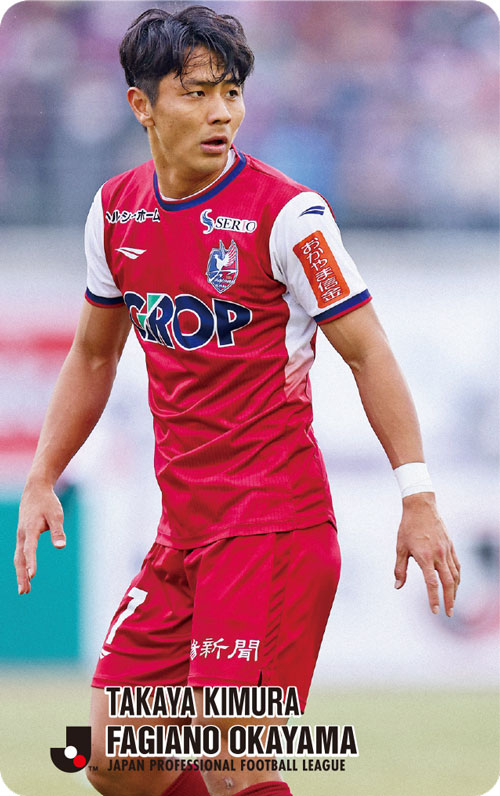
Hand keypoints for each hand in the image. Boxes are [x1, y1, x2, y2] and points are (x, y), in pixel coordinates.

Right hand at [14, 479, 65, 593]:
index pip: (30, 549)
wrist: (35, 490)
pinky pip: (20, 553)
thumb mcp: (56, 515)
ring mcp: (21, 535)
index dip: (31, 563)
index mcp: (30, 529)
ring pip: (18, 558)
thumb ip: (58, 531)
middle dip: (21, 575)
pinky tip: (26, 574)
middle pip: (19, 558)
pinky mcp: (23, 535)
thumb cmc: (48, 503)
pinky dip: (22, 565)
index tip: (33, 575)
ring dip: (21, 573)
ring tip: (25, 590)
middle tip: (24, 592)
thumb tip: (61, 547)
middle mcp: (22, 534)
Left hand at [394, 493, 459, 616]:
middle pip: (448, 583)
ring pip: (455, 575)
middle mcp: (439, 555)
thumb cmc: (408, 528)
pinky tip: (456, 583)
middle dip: (449, 600)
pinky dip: (458, 577)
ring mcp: (447, 550)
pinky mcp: (451, 546)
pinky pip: (457, 565)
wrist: (421, 507)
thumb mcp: (400, 548)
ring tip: (452, 602)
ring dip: (455, 591)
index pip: (432, 583)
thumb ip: (400, 569)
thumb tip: (397, 587)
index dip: (434, 599)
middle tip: (449, 613)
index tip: (435, 611)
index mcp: (425, 557)